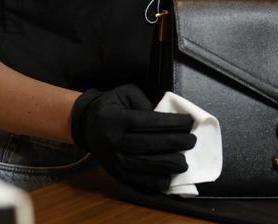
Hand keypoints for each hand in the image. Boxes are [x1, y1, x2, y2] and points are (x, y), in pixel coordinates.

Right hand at [70, 84, 195, 191]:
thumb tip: (165, 118)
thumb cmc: (111, 106)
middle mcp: (113, 140)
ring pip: (143, 165)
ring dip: (166, 165)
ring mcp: (113, 159)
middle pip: (147, 144)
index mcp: (116, 118)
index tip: (188, 122)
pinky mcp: (114, 172)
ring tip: (184, 163)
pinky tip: (168, 180)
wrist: (86, 125)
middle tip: (191, 141)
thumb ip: (144, 102)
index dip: (170, 122)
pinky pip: (135, 181)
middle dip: (174, 143)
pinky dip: (153, 183)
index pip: (147, 121)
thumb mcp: (124, 94)